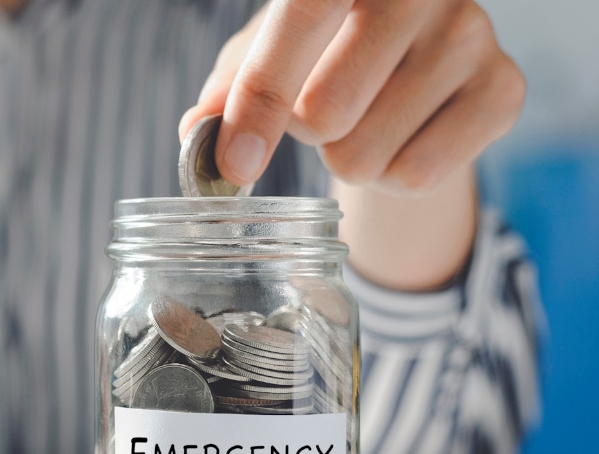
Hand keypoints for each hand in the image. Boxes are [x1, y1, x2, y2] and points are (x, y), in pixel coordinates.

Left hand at [179, 0, 523, 192]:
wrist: (411, 59)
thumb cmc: (319, 50)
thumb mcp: (262, 53)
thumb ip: (226, 88)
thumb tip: (197, 131)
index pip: (297, 26)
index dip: (260, 101)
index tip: (234, 163)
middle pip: (327, 111)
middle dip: (305, 134)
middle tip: (321, 111)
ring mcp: (472, 32)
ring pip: (367, 154)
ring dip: (347, 159)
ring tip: (365, 119)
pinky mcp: (505, 88)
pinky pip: (415, 175)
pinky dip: (392, 177)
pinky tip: (404, 135)